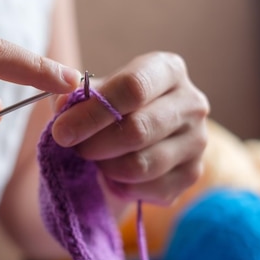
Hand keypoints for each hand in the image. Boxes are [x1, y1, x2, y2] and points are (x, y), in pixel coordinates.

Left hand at [51, 52, 208, 204]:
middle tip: (74, 148)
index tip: (61, 131)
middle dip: (94, 144)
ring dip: (107, 167)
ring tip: (97, 159)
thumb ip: (78, 97)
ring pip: (141, 165)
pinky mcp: (193, 174)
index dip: (92, 112)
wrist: (135, 138)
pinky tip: (115, 174)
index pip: (133, 88)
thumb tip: (64, 105)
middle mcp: (191, 103)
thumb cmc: (112, 108)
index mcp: (168, 70)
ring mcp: (197, 141)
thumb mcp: (94, 93)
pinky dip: (121, 186)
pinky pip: (147, 189)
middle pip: (137, 130)